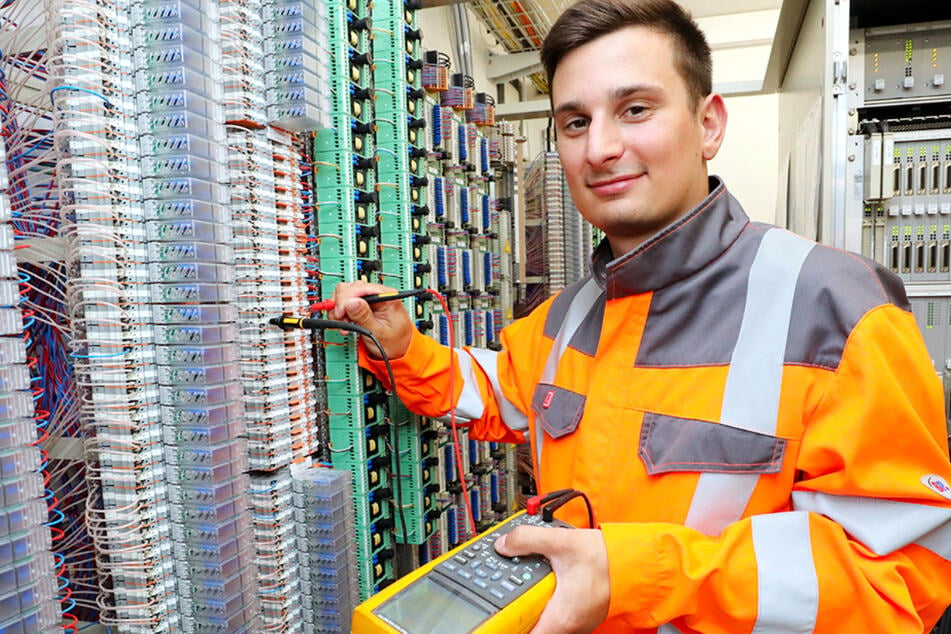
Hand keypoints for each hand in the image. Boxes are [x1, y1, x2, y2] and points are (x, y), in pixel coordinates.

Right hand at [330, 281, 413, 358]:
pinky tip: (345, 322)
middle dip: (342, 304)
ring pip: (345, 293)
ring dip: (340, 308)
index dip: (346, 299)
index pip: (360, 287)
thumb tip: (351, 302)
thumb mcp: (379, 332)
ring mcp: (370, 297)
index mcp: (387, 296)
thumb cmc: (394, 341)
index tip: (340, 313)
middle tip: (342, 320)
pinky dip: (341, 311)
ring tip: (344, 323)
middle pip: (350, 287)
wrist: (398, 348)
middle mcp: (378, 293)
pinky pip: (346, 301)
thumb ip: (364, 317)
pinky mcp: (363, 303)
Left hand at [494, 526, 610, 633]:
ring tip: (522, 584)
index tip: (496, 619)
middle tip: (505, 595)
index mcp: (561, 617)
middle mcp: (569, 626)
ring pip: (544, 620)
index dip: (508, 627)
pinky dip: (546, 600)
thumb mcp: (562, 542)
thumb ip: (528, 539)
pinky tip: (542, 581)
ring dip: (532, 605)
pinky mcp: (580, 613)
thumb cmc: (606, 559)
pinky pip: (556, 612)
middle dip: (517, 610)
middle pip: (532, 627)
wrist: (636, 560)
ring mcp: (576, 621)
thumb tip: (504, 544)